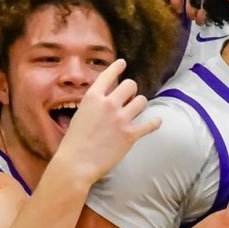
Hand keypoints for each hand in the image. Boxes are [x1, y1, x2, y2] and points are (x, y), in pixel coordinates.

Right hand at [54, 59, 159, 183]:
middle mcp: (109, 104)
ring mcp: (121, 119)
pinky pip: (150, 124)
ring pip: (142, 101)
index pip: (108, 75)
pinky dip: (154, 123)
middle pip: (130, 85)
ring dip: (139, 105)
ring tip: (136, 111)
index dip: (117, 67)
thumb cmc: (73, 143)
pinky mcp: (131, 135)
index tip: (122, 63)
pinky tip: (155, 122)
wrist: (76, 164)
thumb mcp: (80, 115)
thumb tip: (106, 101)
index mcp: (93, 97)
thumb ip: (94, 105)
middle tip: (128, 98)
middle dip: (131, 91)